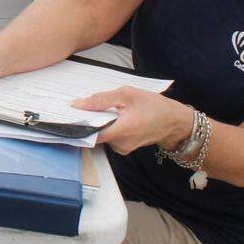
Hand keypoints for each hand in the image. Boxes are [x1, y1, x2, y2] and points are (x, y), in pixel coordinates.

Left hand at [72, 87, 192, 155]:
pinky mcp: (124, 148)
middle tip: (84, 106)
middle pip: (94, 133)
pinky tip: (113, 116)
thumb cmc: (153, 106)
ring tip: (104, 109)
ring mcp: (122, 148)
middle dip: (89, 120)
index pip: (90, 133)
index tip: (69, 115)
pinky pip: (109, 136)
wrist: (174, 121)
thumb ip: (101, 99)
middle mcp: (120, 144)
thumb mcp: (128, 95)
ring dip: (100, 122)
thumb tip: (78, 104)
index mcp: (122, 131)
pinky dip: (108, 126)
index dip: (78, 124)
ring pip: (102, 134)